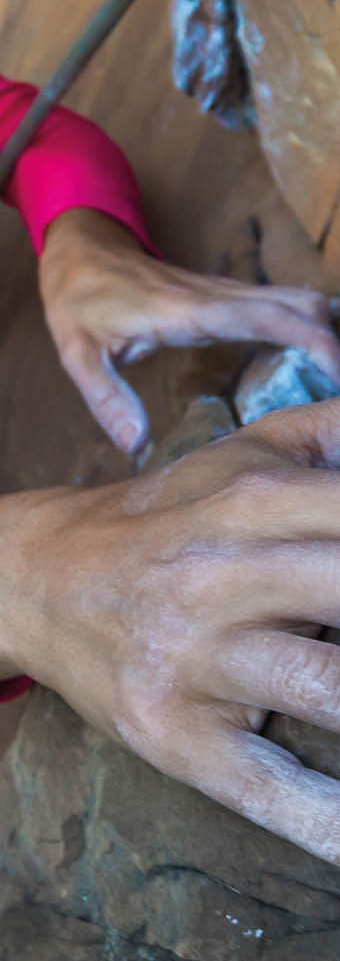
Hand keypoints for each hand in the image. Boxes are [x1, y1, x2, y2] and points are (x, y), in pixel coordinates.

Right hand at [6, 398, 339, 859]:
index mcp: (252, 499)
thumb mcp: (237, 451)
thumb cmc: (165, 516)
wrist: (44, 579)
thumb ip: (328, 428)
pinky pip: (269, 789)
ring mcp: (199, 662)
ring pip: (329, 696)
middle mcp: (225, 576)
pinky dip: (328, 821)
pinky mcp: (178, 738)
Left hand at [39, 207, 339, 452]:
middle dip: (329, 338)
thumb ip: (107, 398)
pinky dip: (304, 323)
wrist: (79, 249)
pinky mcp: (221, 294)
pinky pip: (275, 303)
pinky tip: (313, 351)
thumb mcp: (78, 353)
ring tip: (333, 374)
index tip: (336, 368)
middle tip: (339, 384)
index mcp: (186, 311)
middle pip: (293, 303)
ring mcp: (220, 290)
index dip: (307, 337)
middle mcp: (213, 295)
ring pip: (290, 298)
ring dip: (322, 328)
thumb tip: (136, 445)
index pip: (262, 317)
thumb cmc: (78, 300)